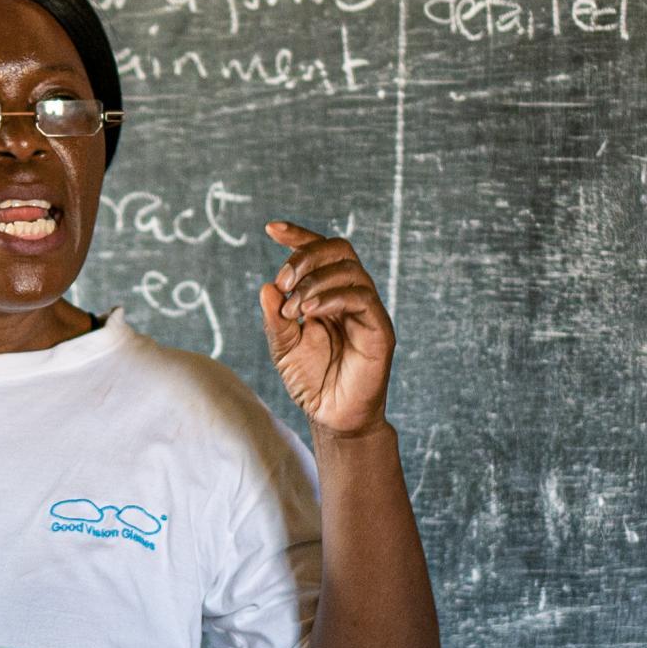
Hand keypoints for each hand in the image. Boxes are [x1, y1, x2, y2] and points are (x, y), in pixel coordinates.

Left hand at [260, 220, 393, 436]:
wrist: (331, 418)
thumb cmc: (310, 382)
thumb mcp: (283, 347)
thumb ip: (275, 318)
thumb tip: (266, 286)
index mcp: (328, 294)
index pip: (320, 252)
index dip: (298, 235)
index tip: (271, 229)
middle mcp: (351, 296)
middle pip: (339, 250)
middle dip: (306, 257)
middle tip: (283, 283)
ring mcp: (367, 312)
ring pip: (351, 270)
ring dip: (315, 281)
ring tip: (294, 308)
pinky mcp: (380, 330)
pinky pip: (361, 298)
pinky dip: (332, 298)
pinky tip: (309, 313)